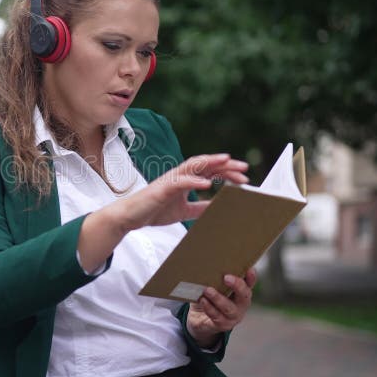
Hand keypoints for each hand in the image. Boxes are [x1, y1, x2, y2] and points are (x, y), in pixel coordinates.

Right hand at [116, 153, 248, 232]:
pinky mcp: (163, 187)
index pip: (211, 171)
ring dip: (211, 162)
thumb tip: (218, 207)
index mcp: (186, 179)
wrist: (132, 216)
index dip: (228, 171)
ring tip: (227, 161)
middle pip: (206, 164)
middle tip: (244, 167)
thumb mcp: (184, 210)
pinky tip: (207, 183)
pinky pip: (180, 181)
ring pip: (193, 166)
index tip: (244, 177)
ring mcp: (171, 179)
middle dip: (225, 164)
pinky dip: (194, 181)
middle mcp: (180, 175)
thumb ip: (200, 207)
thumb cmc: (155, 210)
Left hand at [186, 267, 256, 347]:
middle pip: (244, 296)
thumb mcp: (214, 286)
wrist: (200, 319)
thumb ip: (217, 277)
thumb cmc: (210, 298)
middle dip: (237, 286)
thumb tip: (210, 260)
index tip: (250, 269)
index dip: (251, 278)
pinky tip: (203, 300)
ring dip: (218, 298)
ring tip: (208, 290)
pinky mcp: (222, 325)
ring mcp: (233, 317)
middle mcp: (241, 305)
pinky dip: (209, 308)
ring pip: (228, 308)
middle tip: (226, 277)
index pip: (249, 283)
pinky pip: (216, 317)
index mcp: (242, 293)